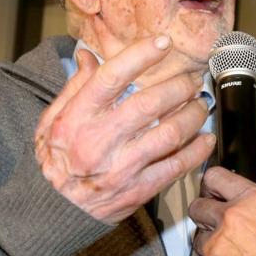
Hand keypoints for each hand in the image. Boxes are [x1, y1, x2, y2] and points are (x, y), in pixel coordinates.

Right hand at [34, 35, 215, 222]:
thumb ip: (74, 87)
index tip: (162, 43)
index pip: (111, 78)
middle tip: (192, 80)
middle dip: (178, 87)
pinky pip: (176, 167)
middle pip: (149, 104)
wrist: (52, 212)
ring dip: (193, 116)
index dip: (140, 56)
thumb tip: (89, 55)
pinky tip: (205, 139)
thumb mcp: (50, 121)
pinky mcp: (138, 190)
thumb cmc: (53, 162)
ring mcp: (121, 167)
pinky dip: (197, 151)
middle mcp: (99, 141)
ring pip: (169, 134)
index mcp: (76, 119)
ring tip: (200, 105)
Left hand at [191, 167, 255, 255]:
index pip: (216, 178)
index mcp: (253, 200)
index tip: (212, 195)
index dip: (212, 187)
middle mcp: (232, 218)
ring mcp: (219, 245)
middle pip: (198, 208)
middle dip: (205, 217)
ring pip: (200, 241)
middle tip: (218, 228)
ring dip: (212, 248)